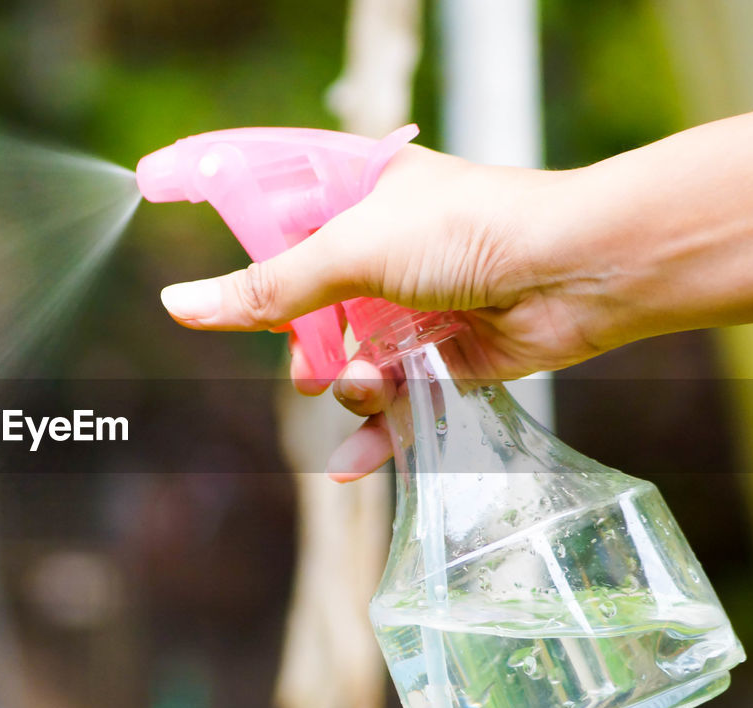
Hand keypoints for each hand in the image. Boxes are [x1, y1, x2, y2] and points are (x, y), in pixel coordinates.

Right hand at [158, 145, 612, 480]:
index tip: (183, 230)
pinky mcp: (442, 359)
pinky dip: (373, 435)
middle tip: (310, 360)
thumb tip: (177, 303)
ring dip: (348, 386)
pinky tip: (349, 468)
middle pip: (303, 305)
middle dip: (301, 343)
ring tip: (368, 384)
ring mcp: (410, 307)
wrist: (575, 273)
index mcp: (355, 196)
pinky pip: (391, 404)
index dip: (234, 231)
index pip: (273, 211)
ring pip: (344, 362)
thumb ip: (267, 288)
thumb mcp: (351, 252)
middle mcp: (380, 250)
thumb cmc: (468, 233)